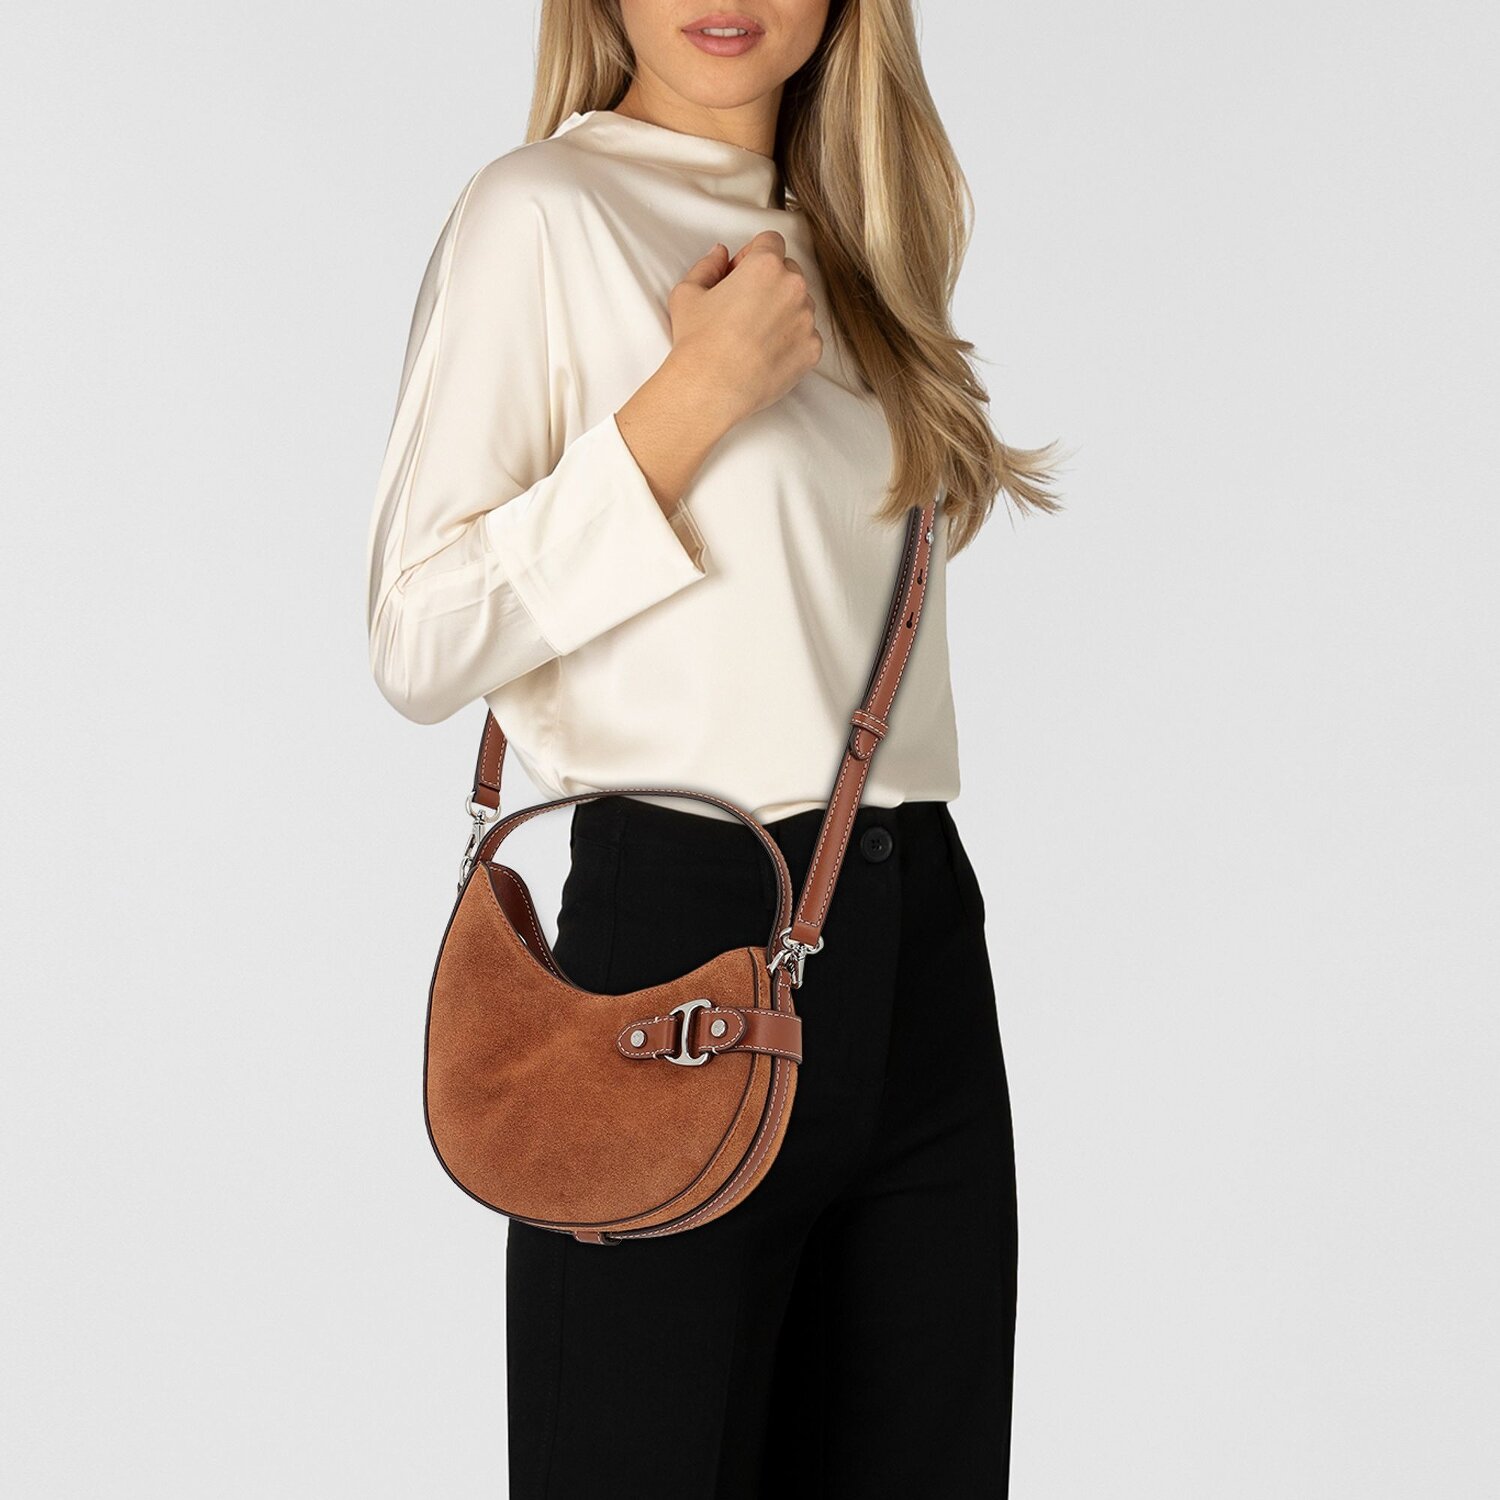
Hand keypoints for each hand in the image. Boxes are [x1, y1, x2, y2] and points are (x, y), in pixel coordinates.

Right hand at [664, 231, 823, 430]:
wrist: (710, 388)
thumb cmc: (697, 341)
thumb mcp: (687, 293)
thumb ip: (707, 265)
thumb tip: (720, 254)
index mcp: (765, 266)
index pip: (771, 242)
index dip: (752, 255)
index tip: (740, 275)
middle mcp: (793, 288)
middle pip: (789, 271)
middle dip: (770, 282)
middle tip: (744, 307)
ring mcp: (807, 320)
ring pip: (800, 304)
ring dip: (782, 311)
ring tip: (754, 335)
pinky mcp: (812, 349)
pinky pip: (806, 335)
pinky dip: (790, 340)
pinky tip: (765, 353)